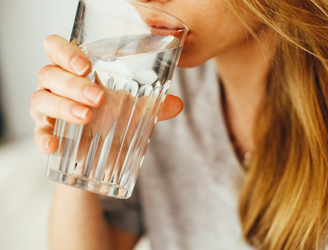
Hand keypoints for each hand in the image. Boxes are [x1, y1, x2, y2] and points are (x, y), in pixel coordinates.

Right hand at [31, 34, 182, 154]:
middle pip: (50, 73)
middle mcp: (56, 85)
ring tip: (87, 116)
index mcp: (75, 70)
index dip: (65, 52)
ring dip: (63, 106)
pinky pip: (37, 132)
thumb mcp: (132, 110)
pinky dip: (43, 137)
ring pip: (41, 98)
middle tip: (98, 98)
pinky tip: (54, 146)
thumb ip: (152, 105)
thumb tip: (178, 104)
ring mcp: (47, 107)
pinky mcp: (46, 131)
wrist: (99, 152)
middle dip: (73, 84)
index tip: (86, 65)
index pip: (56, 48)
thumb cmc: (112, 118)